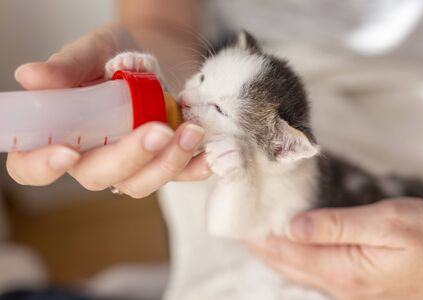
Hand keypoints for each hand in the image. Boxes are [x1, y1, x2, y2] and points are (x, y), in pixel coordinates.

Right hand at [7, 24, 210, 196]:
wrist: (154, 56)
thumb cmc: (113, 55)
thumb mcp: (92, 52)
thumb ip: (68, 66)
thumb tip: (30, 76)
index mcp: (62, 134)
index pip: (33, 165)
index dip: (43, 166)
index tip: (66, 152)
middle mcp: (93, 156)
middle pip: (99, 176)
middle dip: (129, 158)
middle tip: (157, 130)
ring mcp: (131, 163)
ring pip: (141, 182)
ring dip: (168, 163)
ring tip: (191, 133)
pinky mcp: (162, 161)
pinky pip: (177, 175)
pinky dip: (194, 169)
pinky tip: (208, 156)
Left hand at [246, 198, 422, 299]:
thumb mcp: (389, 223)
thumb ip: (338, 225)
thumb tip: (293, 225)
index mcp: (343, 270)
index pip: (286, 252)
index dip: (259, 236)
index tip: (238, 220)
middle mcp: (341, 285)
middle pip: (288, 265)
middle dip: (261, 246)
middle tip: (239, 225)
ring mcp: (351, 289)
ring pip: (300, 271)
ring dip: (275, 253)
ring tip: (256, 233)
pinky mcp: (361, 284)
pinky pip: (316, 272)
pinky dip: (296, 257)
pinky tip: (292, 246)